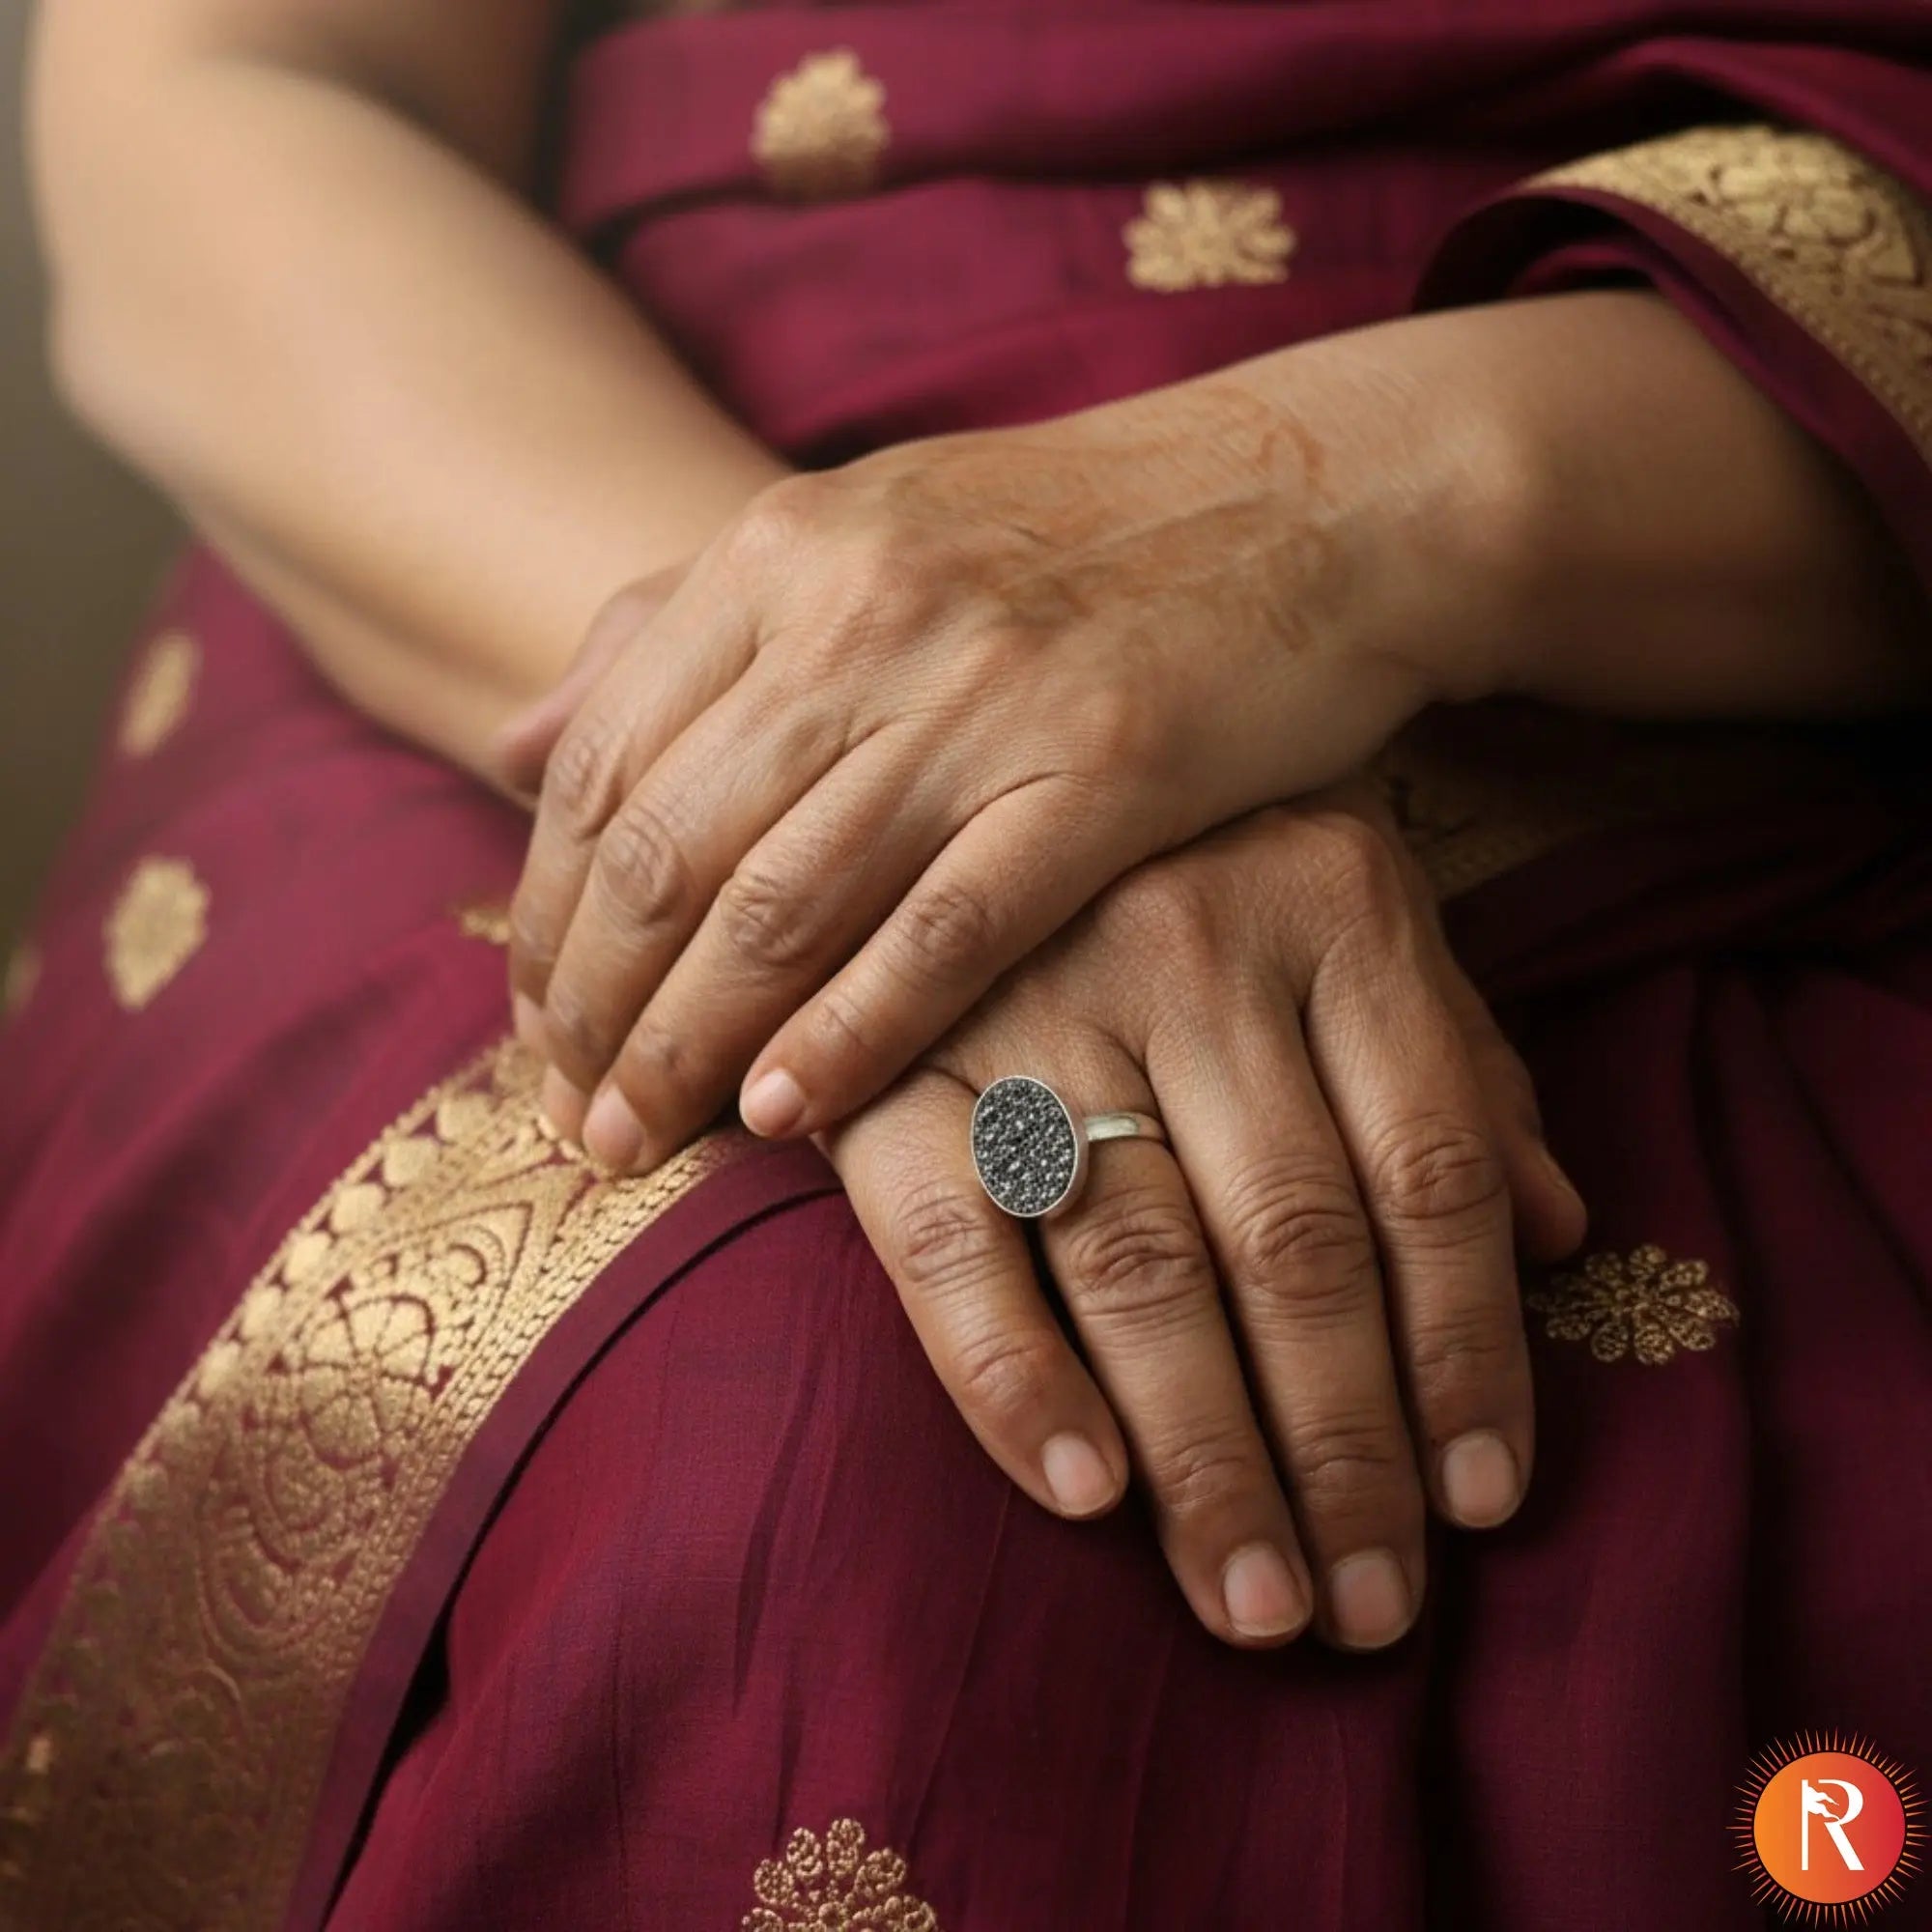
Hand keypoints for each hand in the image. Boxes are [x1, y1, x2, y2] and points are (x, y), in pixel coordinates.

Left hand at [503, 339, 1514, 1171]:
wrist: (1310, 497)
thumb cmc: (1071, 539)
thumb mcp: (854, 536)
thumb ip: (672, 633)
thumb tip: (504, 744)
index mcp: (782, 552)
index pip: (600, 763)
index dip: (544, 915)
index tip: (531, 1024)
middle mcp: (861, 615)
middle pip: (667, 849)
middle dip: (591, 1005)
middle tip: (564, 1113)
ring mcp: (983, 693)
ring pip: (781, 903)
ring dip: (687, 1044)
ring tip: (634, 1143)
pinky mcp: (1106, 770)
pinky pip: (948, 930)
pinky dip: (854, 1032)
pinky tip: (789, 1116)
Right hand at [822, 787, 1585, 1649]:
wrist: (973, 721)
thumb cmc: (1202, 840)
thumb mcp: (1356, 908)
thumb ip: (1455, 1058)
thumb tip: (1561, 1229)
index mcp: (1332, 900)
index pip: (1427, 1169)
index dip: (1465, 1352)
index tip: (1481, 1500)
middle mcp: (1190, 942)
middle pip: (1297, 1243)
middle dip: (1341, 1448)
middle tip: (1365, 1611)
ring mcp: (1032, 994)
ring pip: (1141, 1264)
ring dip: (1204, 1454)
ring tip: (1254, 1600)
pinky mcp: (894, 1054)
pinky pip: (957, 1235)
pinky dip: (1014, 1371)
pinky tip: (1083, 1493)